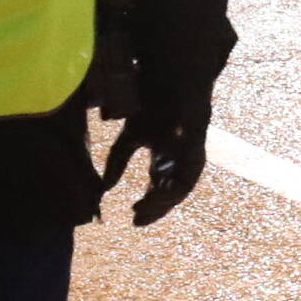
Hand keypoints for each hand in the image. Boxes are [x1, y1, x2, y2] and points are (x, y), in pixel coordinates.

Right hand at [108, 111, 208, 225]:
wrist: (170, 80)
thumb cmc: (151, 105)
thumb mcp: (129, 138)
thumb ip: (117, 163)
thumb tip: (104, 189)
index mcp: (165, 159)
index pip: (159, 189)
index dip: (148, 205)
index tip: (133, 218)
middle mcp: (179, 161)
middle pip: (170, 194)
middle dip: (154, 209)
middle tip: (137, 221)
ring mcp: (189, 157)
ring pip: (180, 190)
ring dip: (162, 203)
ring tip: (142, 210)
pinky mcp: (196, 151)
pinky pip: (187, 179)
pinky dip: (172, 191)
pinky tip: (154, 196)